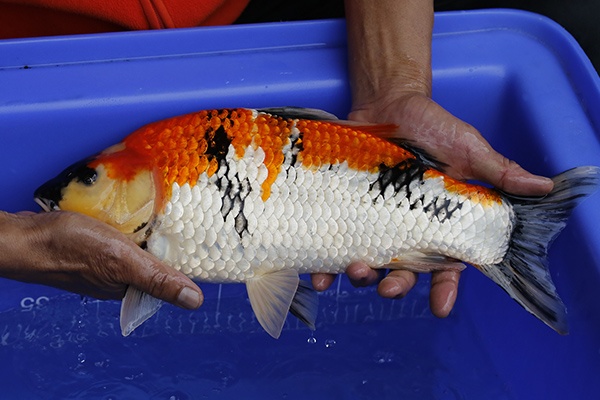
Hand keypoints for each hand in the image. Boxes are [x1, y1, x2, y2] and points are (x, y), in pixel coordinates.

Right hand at [0, 211, 202, 308]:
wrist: (24, 236)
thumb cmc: (69, 248)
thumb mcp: (122, 261)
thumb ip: (157, 279)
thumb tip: (195, 301)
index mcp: (130, 288)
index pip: (170, 276)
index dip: (189, 260)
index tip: (208, 239)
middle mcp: (120, 278)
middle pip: (157, 261)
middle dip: (172, 243)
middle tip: (190, 218)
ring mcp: (106, 262)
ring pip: (140, 247)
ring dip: (152, 231)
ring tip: (168, 211)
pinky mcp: (95, 247)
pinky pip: (123, 237)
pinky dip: (132, 226)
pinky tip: (136, 213)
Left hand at [311, 92, 553, 316]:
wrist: (388, 102)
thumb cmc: (433, 127)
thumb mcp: (468, 147)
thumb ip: (498, 171)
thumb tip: (544, 187)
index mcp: (437, 223)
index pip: (446, 265)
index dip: (445, 289)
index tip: (441, 307)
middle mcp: (404, 229)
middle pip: (403, 271)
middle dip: (396, 286)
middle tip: (388, 288)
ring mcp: (372, 222)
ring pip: (368, 262)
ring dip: (360, 276)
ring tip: (354, 271)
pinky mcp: (345, 210)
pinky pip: (333, 242)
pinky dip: (323, 264)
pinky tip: (317, 274)